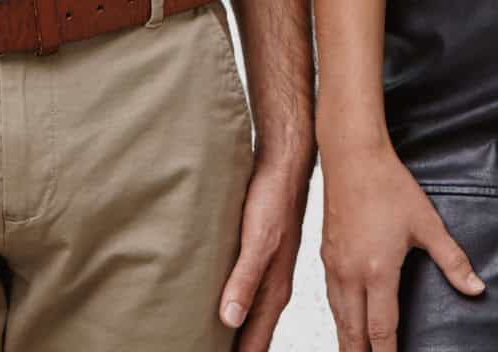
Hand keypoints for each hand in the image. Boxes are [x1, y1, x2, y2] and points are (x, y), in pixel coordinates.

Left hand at [216, 146, 311, 351]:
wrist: (284, 164)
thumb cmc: (273, 199)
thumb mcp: (257, 241)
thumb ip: (245, 280)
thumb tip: (230, 319)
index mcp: (275, 289)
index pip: (257, 340)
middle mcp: (274, 285)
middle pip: (254, 333)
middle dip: (238, 351)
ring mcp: (268, 272)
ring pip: (251, 315)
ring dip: (236, 333)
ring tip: (213, 344)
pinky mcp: (258, 257)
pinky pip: (246, 293)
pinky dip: (233, 308)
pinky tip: (220, 307)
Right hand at [319, 137, 482, 351]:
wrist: (352, 157)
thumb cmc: (388, 185)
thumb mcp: (428, 224)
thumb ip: (453, 260)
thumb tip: (476, 287)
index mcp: (377, 272)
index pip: (381, 329)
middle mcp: (350, 274)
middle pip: (352, 332)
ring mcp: (334, 265)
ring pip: (338, 317)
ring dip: (347, 340)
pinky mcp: (325, 255)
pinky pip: (331, 298)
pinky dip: (338, 318)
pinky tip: (344, 319)